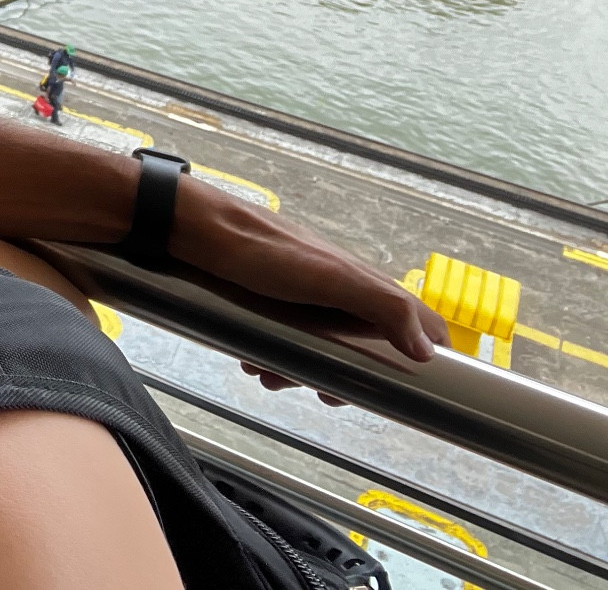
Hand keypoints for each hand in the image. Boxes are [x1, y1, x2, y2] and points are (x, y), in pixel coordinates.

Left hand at [173, 178, 447, 365]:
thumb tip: (427, 349)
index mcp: (364, 283)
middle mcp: (341, 291)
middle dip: (349, 377)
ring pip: (322, 349)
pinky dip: (275, 358)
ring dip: (302, 371)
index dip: (424, 357)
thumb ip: (380, 304)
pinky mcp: (274, 304)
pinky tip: (254, 362)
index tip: (409, 392)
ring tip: (273, 376)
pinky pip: (286, 341)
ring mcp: (306, 299)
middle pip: (367, 347)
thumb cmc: (261, 249)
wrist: (195, 231)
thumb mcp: (327, 276)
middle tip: (323, 391)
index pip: (418, 321)